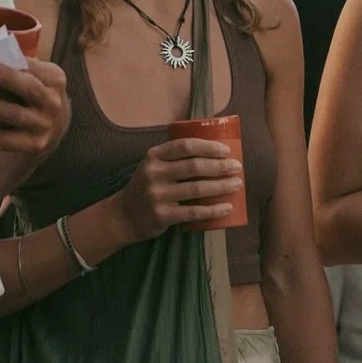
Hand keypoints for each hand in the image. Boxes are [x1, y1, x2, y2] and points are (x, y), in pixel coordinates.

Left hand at [0, 56, 68, 160]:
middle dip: (2, 78)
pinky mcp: (34, 146)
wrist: (50, 129)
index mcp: (55, 78)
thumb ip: (14, 65)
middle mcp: (55, 102)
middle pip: (27, 88)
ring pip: (12, 114)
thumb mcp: (32, 76)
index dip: (7, 62)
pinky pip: (1, 140)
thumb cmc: (29, 94)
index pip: (30, 66)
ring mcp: (46, 126)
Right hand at [105, 138, 241, 243]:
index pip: (185, 146)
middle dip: (220, 166)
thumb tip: (214, 154)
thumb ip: (175, 158)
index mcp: (154, 156)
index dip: (208, 147)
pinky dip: (213, 210)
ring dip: (221, 186)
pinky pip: (194, 212)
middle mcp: (154, 173)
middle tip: (237, 168)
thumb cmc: (147, 187)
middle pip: (194, 166)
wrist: (124, 216)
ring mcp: (157, 195)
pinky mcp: (162, 215)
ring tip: (237, 184)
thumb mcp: (153, 166)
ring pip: (197, 188)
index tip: (226, 150)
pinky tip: (227, 207)